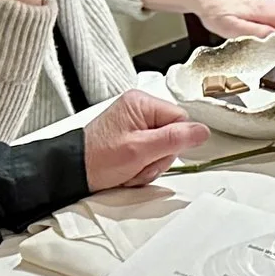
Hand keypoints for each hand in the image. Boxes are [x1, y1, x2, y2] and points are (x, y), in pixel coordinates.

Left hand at [82, 89, 208, 191]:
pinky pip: (151, 152)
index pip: (181, 120)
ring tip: (130, 168)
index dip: (173, 143)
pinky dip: (142, 165)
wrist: (72, 172)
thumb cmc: (97, 159)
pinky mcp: (130, 136)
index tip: (156, 155)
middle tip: (139, 164)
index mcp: (141, 103)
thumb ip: (174, 139)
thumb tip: (202, 131)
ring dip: (150, 164)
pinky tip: (128, 169)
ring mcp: (134, 123)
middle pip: (173, 135)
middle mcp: (138, 109)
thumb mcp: (140, 150)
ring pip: (163, 147)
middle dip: (159, 157)